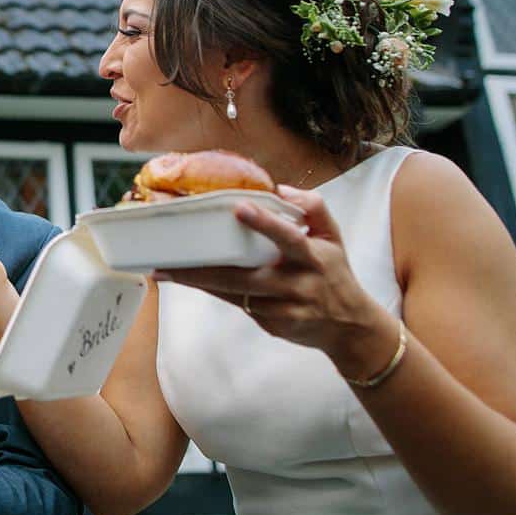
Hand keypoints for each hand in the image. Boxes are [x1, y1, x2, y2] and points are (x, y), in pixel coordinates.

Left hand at [153, 185, 398, 378]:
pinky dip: (216, 293)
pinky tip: (191, 281)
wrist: (349, 327)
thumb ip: (313, 206)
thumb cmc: (334, 273)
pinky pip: (239, 305)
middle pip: (246, 276)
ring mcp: (284, 308)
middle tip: (172, 257)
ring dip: (200, 282)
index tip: (239, 207)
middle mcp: (298, 284)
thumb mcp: (333, 236)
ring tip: (166, 271)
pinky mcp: (274, 324)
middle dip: (206, 269)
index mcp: (313, 256)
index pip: (289, 236)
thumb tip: (279, 188)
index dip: (265, 223)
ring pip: (236, 293)